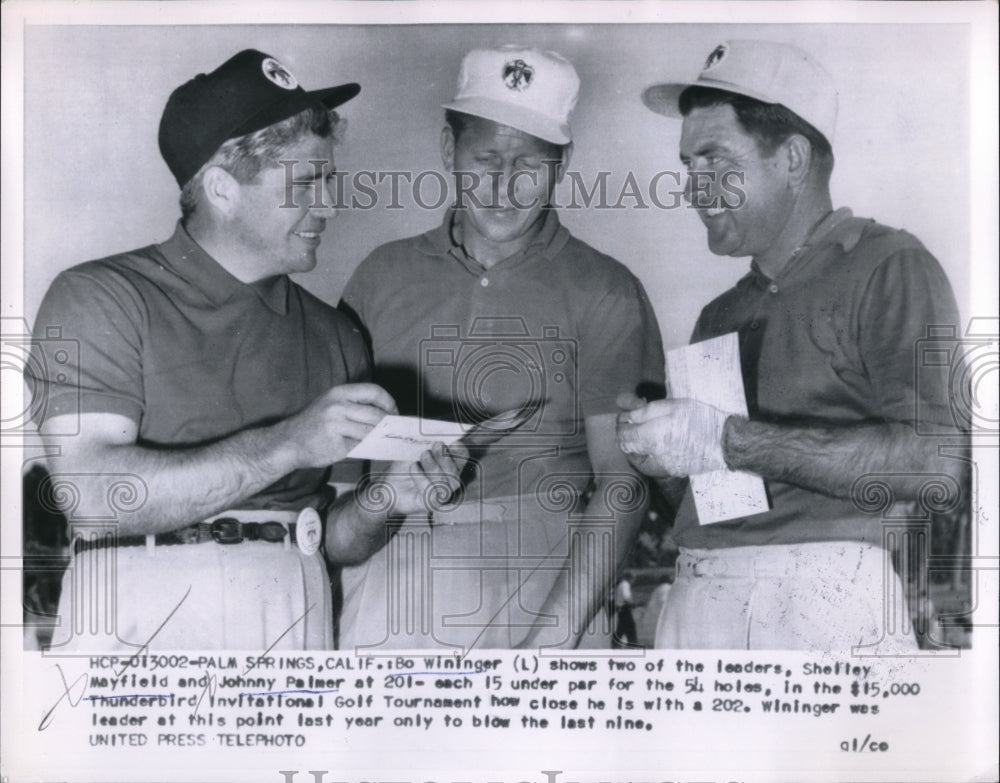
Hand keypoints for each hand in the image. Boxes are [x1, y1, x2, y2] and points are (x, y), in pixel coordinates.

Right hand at [281, 383, 397, 467]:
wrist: (287, 443)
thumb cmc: (313, 424)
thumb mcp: (330, 404)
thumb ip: (354, 405)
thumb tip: (386, 415)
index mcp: (338, 392)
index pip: (373, 391)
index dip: (388, 402)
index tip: (394, 412)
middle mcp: (337, 406)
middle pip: (375, 414)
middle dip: (387, 424)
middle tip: (391, 430)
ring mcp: (336, 426)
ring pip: (369, 431)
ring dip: (377, 437)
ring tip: (379, 439)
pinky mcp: (336, 444)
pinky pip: (360, 446)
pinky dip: (364, 447)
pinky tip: (363, 447)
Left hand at [361, 443, 469, 517]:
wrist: (387, 488)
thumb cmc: (403, 469)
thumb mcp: (414, 452)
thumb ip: (426, 444)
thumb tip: (435, 431)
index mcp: (449, 468)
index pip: (463, 460)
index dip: (461, 452)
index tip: (456, 441)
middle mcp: (449, 483)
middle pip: (456, 471)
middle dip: (446, 457)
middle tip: (436, 444)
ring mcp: (441, 495)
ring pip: (446, 482)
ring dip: (434, 466)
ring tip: (423, 455)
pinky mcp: (430, 504)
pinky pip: (431, 491)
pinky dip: (422, 477)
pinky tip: (414, 467)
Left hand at [616, 395, 728, 476]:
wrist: (724, 442)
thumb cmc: (700, 418)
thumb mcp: (672, 406)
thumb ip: (646, 411)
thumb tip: (629, 416)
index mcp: (651, 435)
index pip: (623, 432)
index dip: (623, 420)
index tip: (631, 411)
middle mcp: (652, 454)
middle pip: (625, 446)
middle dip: (626, 432)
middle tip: (636, 420)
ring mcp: (660, 465)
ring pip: (636, 455)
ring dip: (635, 442)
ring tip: (647, 430)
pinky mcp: (670, 470)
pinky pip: (650, 462)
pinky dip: (648, 453)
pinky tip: (658, 442)